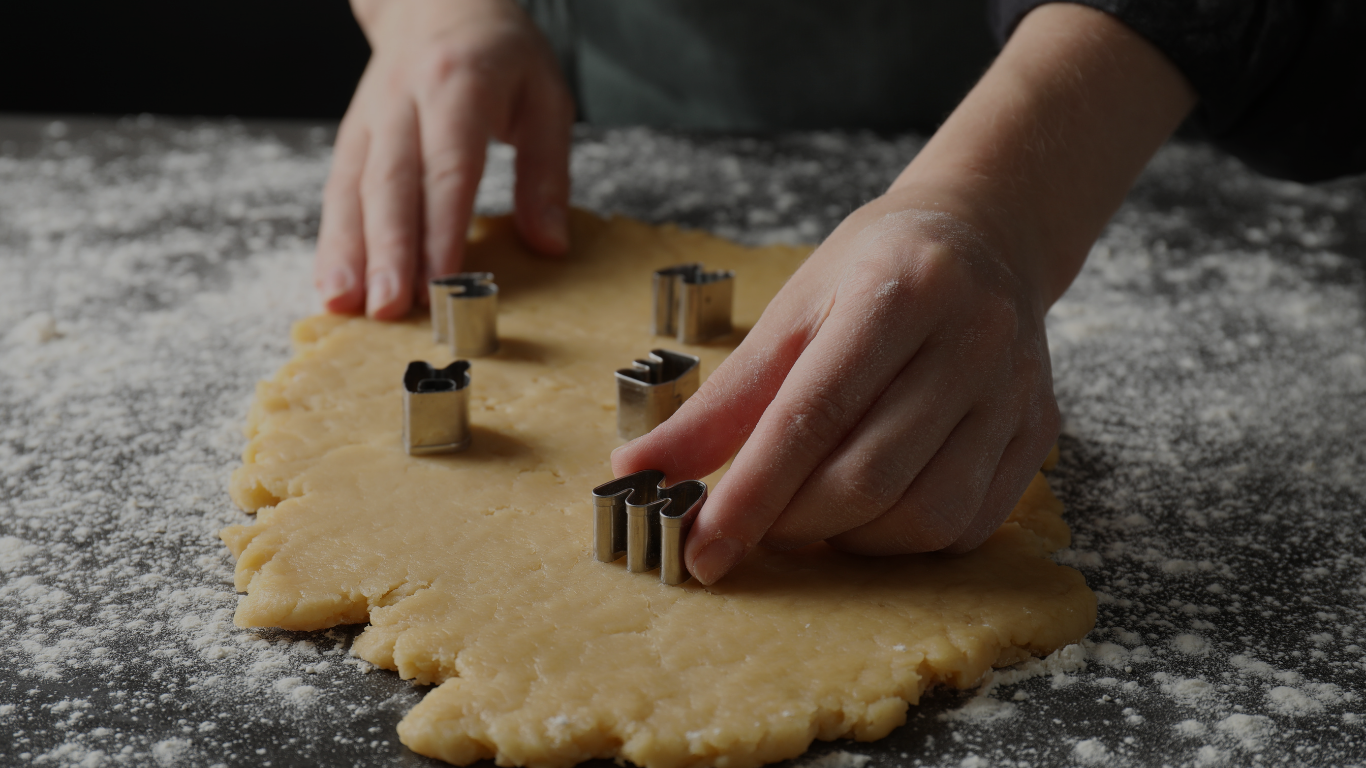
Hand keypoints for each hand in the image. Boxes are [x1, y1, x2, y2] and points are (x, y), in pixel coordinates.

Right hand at [315, 0, 573, 318]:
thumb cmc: (499, 52)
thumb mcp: (546, 97)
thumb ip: (547, 172)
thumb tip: (550, 244)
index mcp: (458, 84)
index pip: (449, 165)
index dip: (442, 226)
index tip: (443, 279)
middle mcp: (404, 100)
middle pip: (392, 183)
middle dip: (389, 251)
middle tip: (390, 307)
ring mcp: (370, 117)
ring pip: (352, 189)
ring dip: (348, 252)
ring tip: (346, 305)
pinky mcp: (352, 135)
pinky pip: (337, 190)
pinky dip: (332, 240)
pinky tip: (332, 284)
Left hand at [613, 2, 1195, 583]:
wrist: (985, 238)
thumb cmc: (873, 272)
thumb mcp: (791, 314)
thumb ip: (720, 402)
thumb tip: (640, 469)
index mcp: (899, 292)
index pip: (813, 414)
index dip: (751, 492)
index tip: (701, 547)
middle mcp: (971, 341)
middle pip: (870, 476)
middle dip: (792, 522)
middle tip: (752, 524)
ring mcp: (1015, 391)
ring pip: (925, 514)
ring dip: (849, 539)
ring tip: (811, 512)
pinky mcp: (1038, 431)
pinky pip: (968, 525)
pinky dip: (903, 540)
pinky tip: (870, 513)